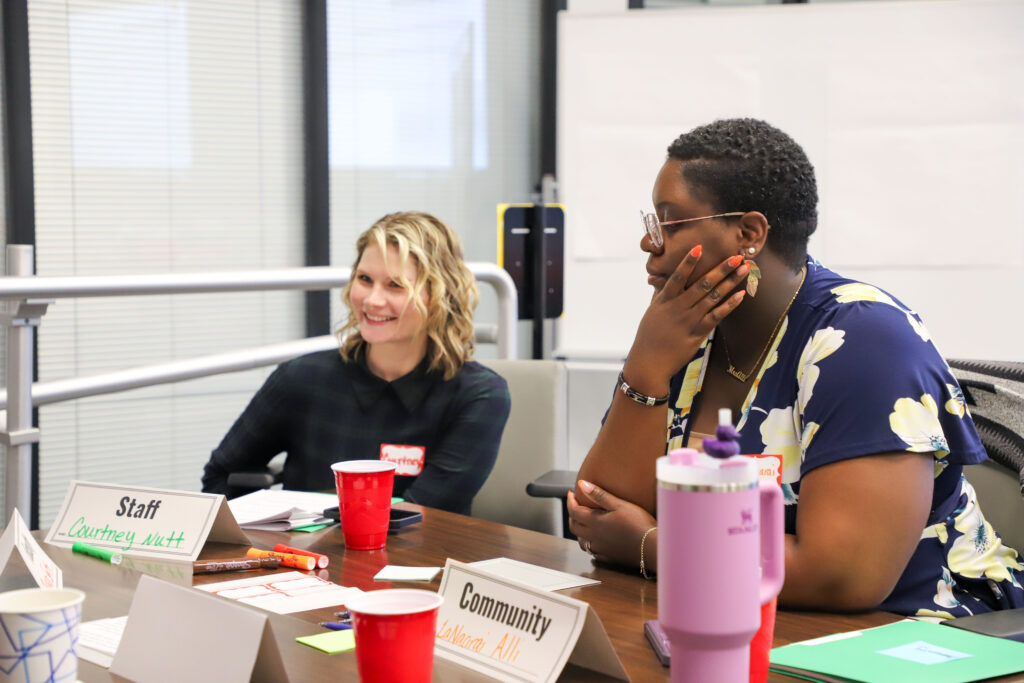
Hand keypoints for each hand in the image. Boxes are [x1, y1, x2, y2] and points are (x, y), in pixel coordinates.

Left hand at [568, 479, 655, 566]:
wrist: (652, 547)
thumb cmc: (638, 523)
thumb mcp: (619, 504)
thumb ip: (599, 495)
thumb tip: (581, 484)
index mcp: (595, 522)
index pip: (573, 511)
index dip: (570, 501)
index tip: (571, 493)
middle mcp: (594, 537)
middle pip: (574, 527)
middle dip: (572, 515)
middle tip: (576, 506)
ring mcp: (601, 549)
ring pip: (581, 541)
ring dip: (579, 531)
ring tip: (585, 522)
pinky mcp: (609, 557)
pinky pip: (592, 551)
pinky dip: (590, 543)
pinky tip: (596, 540)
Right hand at [625, 249, 748, 391]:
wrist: (649, 364)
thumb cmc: (648, 337)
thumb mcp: (651, 312)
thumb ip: (659, 294)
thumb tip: (660, 280)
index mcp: (664, 300)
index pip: (678, 277)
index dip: (688, 262)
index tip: (699, 247)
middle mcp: (678, 308)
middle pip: (703, 284)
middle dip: (721, 268)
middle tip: (736, 256)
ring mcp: (689, 320)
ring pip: (713, 297)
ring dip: (730, 282)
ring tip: (744, 269)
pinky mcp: (698, 333)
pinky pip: (717, 316)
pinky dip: (730, 305)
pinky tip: (741, 294)